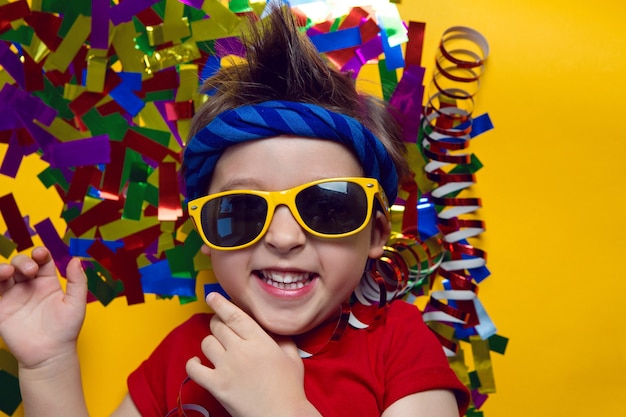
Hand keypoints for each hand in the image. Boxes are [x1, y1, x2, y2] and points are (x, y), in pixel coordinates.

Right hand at [0, 247, 86, 368]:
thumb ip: (78, 281)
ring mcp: (14, 296)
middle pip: (22, 264)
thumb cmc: (66, 330)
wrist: (49, 354)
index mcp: (48, 282)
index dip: (40, 253)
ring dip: (4, 268)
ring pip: (4, 274)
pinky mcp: (2, 308)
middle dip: (23, 261)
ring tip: (8, 272)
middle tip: (30, 271)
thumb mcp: (76, 303)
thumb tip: (75, 259)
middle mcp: (30, 286)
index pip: (42, 260)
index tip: (41, 253)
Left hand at [186, 292, 320, 416]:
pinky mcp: (217, 385)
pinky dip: (193, 364)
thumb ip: (281, 339)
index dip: (221, 303)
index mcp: (259, 340)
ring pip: (207, 343)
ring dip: (210, 343)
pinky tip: (198, 363)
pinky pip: (195, 369)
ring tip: (216, 348)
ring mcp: (226, 367)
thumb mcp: (292, 357)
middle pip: (218, 326)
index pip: (234, 315)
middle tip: (220, 326)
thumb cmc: (290, 387)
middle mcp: (240, 350)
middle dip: (217, 323)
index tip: (212, 296)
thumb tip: (271, 327)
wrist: (282, 416)